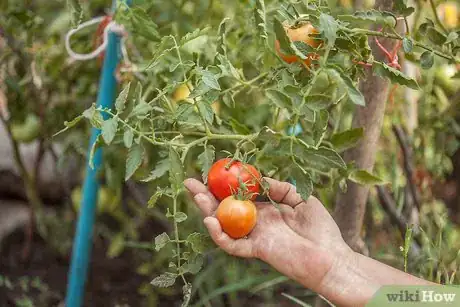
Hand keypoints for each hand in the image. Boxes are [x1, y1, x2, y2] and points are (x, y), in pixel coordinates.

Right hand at [184, 177, 352, 291]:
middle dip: (206, 195)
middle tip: (190, 182)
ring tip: (196, 195)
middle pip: (225, 208)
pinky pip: (233, 244)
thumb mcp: (300, 197)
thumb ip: (278, 187)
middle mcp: (256, 222)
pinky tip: (211, 220)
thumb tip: (258, 178)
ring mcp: (255, 236)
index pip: (238, 195)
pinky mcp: (257, 250)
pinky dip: (220, 234)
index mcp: (265, 209)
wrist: (331, 257)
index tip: (212, 171)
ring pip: (224, 224)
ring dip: (208, 211)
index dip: (224, 185)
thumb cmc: (320, 228)